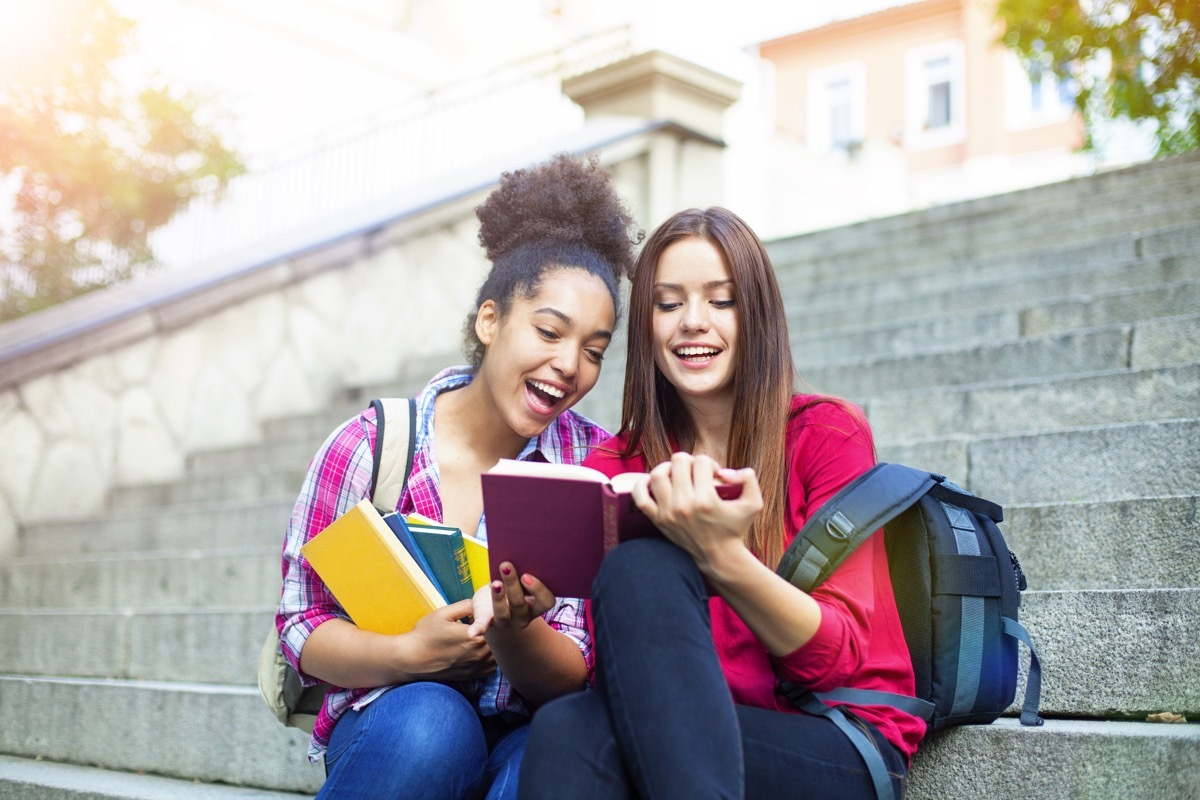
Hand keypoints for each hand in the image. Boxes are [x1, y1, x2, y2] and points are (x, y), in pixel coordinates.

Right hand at [407, 599, 495, 680]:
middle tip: (495, 621)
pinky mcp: (473, 676)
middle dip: (500, 631)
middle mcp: (480, 654)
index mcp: (475, 636)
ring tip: (490, 635)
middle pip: (501, 641)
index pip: (499, 625)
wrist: (411, 660)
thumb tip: (481, 602)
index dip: (500, 617)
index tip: (497, 611)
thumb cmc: (425, 635)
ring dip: (498, 645)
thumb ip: (466, 605)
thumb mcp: (443, 613)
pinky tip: (484, 649)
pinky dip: (492, 658)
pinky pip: (492, 667)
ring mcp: (477, 667)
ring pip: (498, 655)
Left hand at [467, 561, 556, 637]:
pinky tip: (472, 633)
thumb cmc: (512, 588)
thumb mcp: (520, 581)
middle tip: (506, 566)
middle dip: (513, 585)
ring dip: (498, 598)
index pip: (546, 601)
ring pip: (503, 613)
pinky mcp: (488, 622)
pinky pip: (484, 626)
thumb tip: (523, 543)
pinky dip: (478, 629)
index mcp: (536, 606)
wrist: (497, 611)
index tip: (526, 575)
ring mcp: (506, 622)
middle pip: (520, 604)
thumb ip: (524, 569)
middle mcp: (523, 616)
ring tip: (494, 583)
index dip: (539, 590)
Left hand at [631, 452, 763, 569]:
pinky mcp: (658, 520)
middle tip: (695, 473)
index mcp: (706, 500)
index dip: (710, 463)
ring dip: (667, 468)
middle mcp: (685, 505)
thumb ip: (748, 479)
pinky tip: (652, 483)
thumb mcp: (753, 503)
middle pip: (678, 463)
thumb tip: (724, 471)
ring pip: (658, 475)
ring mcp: (668, 513)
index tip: (714, 475)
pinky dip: (642, 486)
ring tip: (677, 474)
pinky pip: (640, 497)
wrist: (719, 557)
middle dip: (689, 462)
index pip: (701, 462)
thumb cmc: (735, 528)